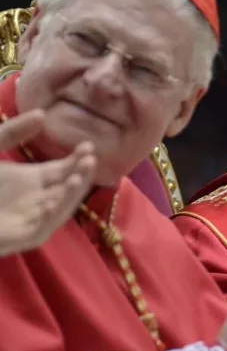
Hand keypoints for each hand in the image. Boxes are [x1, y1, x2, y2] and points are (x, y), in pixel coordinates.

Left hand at [0, 110, 95, 255]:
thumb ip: (13, 132)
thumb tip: (42, 114)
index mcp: (33, 179)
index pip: (64, 169)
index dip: (77, 158)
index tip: (88, 145)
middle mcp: (38, 198)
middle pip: (68, 187)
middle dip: (81, 174)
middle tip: (89, 158)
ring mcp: (32, 218)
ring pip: (60, 208)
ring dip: (71, 195)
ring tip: (78, 177)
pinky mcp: (22, 236)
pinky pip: (41, 228)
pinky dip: (48, 218)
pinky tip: (50, 202)